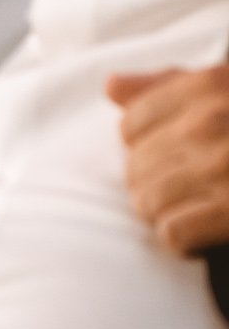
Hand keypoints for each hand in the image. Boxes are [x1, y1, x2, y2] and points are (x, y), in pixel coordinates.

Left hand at [110, 67, 228, 254]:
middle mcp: (213, 120)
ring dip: (169, 215)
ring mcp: (226, 166)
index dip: (151, 150)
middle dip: (157, 188)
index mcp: (210, 86)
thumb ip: (173, 86)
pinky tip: (208, 237)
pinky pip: (174, 233)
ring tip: (200, 215)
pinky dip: (185, 242)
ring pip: (147, 201)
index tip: (180, 161)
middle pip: (136, 168)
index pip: (132, 126)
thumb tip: (112, 88)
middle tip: (193, 197)